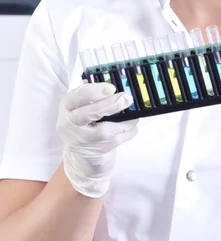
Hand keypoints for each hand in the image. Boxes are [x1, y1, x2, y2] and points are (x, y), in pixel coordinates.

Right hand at [57, 82, 137, 197]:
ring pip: (107, 130)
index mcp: (67, 106)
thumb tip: (120, 86)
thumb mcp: (82, 106)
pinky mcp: (98, 150)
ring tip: (133, 113)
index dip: (95, 92)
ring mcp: (83, 140)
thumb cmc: (85, 123)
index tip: (111, 88)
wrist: (82, 154)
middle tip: (127, 98)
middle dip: (111, 105)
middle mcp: (70, 124)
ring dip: (126, 120)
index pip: (77, 96)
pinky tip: (130, 125)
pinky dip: (129, 130)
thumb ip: (96, 96)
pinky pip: (119, 138)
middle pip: (91, 113)